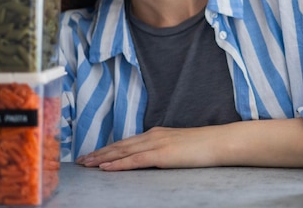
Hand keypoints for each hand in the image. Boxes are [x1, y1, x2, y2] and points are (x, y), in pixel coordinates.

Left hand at [75, 119, 302, 170]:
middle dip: (99, 152)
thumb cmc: (206, 147)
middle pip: (120, 145)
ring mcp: (157, 144)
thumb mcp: (182, 148)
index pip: (128, 142)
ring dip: (102, 158)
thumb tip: (158, 160)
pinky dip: (118, 163)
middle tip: (81, 160)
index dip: (109, 148)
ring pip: (123, 151)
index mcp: (158, 134)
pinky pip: (134, 160)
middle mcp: (153, 136)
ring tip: (87, 164)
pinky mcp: (162, 154)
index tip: (94, 154)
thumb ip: (167, 151)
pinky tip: (106, 167)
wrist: (221, 142)